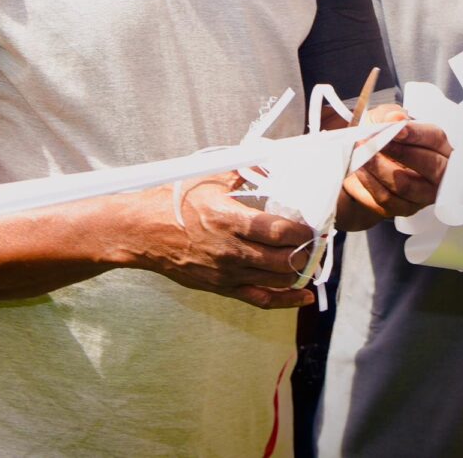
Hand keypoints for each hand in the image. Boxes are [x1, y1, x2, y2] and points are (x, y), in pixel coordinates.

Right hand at [129, 174, 316, 308]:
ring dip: (301, 271)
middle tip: (320, 242)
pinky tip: (303, 294)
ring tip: (313, 259)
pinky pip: (261, 299)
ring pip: (277, 280)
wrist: (142, 231)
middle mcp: (232, 250)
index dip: (305, 231)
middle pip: (285, 259)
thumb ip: (243, 171)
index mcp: (230, 219)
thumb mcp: (209, 178)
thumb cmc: (173, 201)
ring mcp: (228, 273)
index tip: (316, 225)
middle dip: (309, 251)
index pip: (281, 231)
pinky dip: (286, 299)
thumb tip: (271, 162)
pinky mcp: (222, 287)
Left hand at [337, 109, 450, 228]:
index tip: (396, 130)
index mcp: (438, 147)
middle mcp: (437, 174)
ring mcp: (422, 195)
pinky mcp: (404, 209)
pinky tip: (358, 171)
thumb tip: (396, 117)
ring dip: (378, 168)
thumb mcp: (381, 119)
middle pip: (431, 166)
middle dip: (401, 153)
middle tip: (374, 143)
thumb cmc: (380, 140)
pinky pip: (386, 199)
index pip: (436, 139)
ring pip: (405, 185)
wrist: (362, 165)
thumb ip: (389, 114)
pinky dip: (368, 183)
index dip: (417, 134)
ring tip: (360, 155)